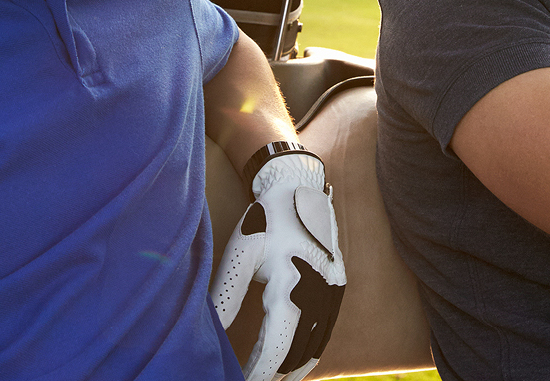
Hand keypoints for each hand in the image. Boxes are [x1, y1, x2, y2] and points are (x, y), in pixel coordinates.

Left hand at [213, 153, 345, 380]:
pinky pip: (325, 332)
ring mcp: (332, 292)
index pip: (277, 342)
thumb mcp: (239, 253)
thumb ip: (225, 295)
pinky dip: (309, 353)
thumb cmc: (264, 220)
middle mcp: (319, 291)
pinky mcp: (338, 289)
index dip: (260, 369)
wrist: (299, 188)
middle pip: (298, 351)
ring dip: (293, 368)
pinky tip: (291, 363)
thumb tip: (211, 331)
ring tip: (269, 380)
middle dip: (275, 374)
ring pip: (315, 346)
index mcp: (291, 281)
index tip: (240, 380)